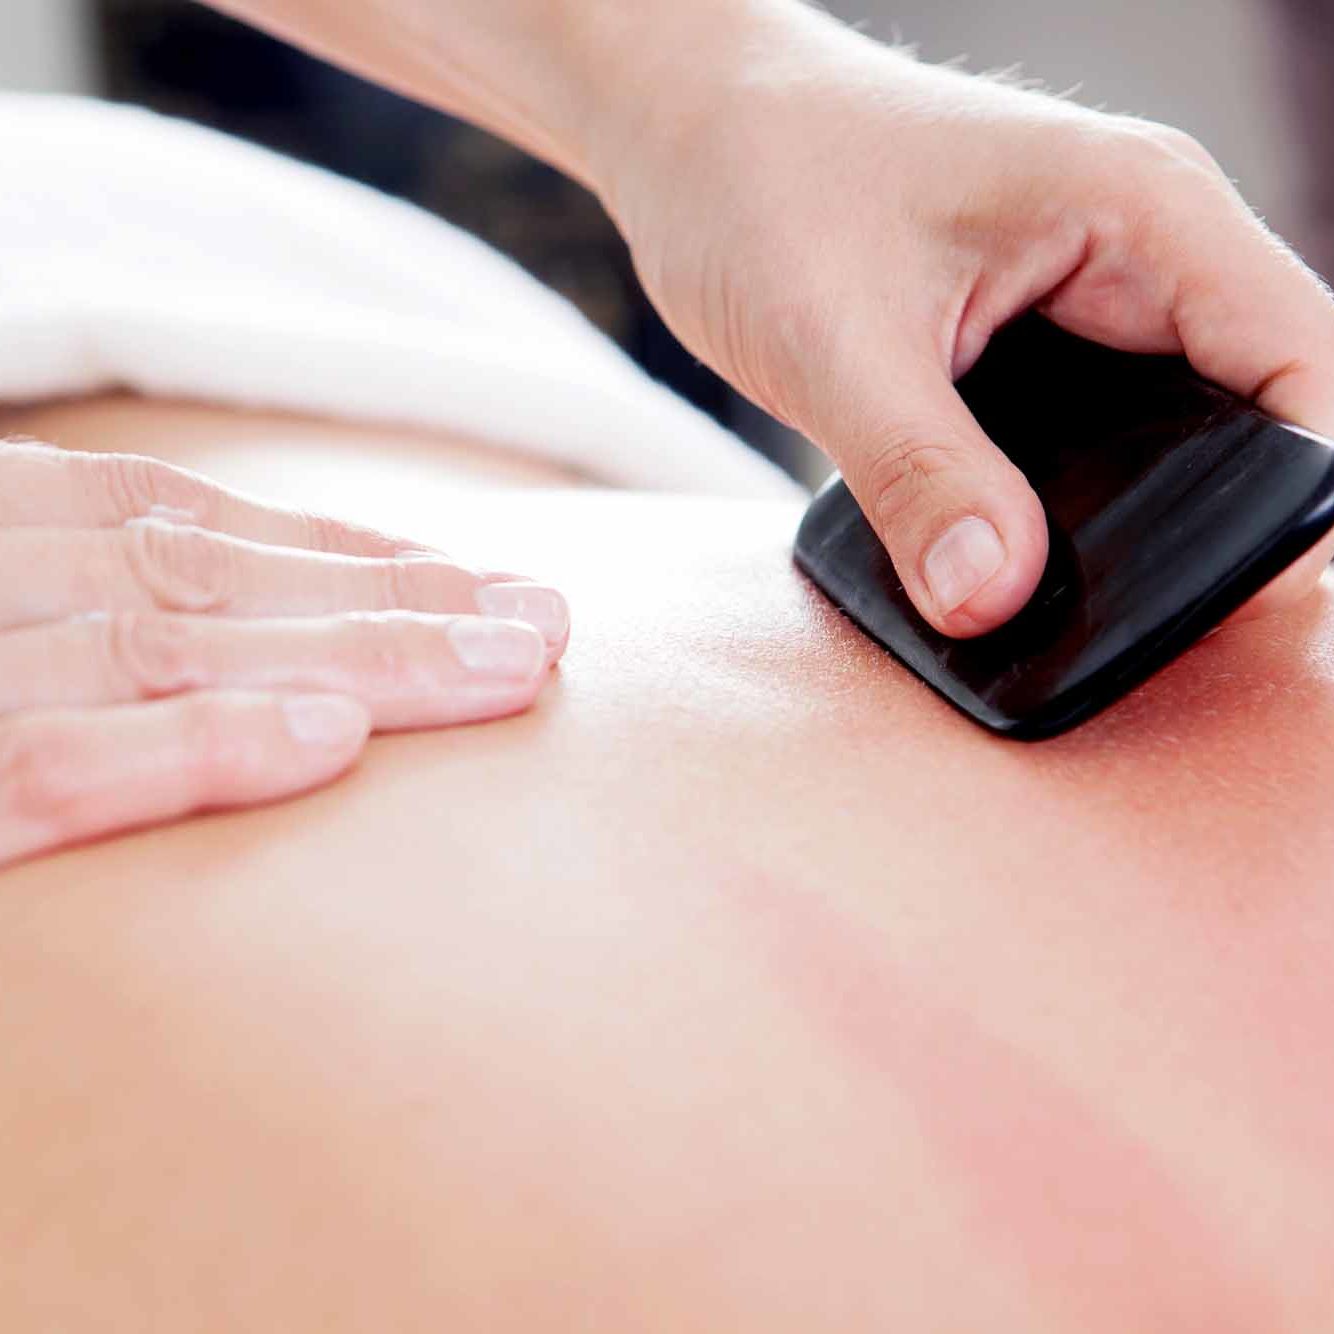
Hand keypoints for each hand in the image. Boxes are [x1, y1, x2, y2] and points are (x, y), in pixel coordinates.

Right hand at [0, 442, 568, 866]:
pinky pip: (58, 769)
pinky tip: (336, 740)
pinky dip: (205, 744)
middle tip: (544, 621)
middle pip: (206, 578)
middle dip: (389, 596)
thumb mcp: (4, 610)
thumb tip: (232, 624)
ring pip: (170, 650)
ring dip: (357, 655)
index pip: (172, 518)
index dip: (335, 549)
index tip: (471, 575)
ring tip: (508, 668)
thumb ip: (70, 593)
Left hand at [592, 4, 1333, 635]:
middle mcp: (1139, 256)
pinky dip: (1078, 508)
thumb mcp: (836, 340)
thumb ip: (919, 473)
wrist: (691, 134)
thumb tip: (993, 596)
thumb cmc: (761, 177)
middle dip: (1225, 522)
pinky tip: (1031, 562)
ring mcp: (1087, 303)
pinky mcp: (1030, 346)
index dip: (1302, 495)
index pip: (1303, 363)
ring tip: (1104, 611)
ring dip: (1152, 521)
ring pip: (1176, 436)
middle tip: (1171, 624)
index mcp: (1143, 215)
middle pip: (1256, 413)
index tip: (1260, 601)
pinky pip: (1095, 442)